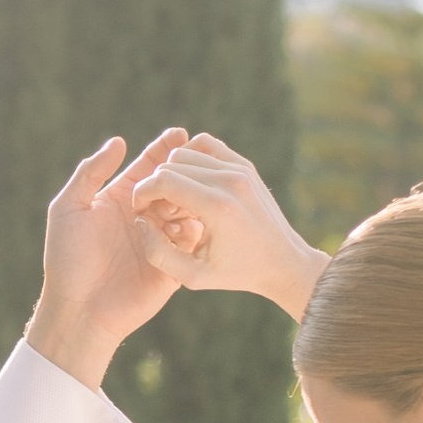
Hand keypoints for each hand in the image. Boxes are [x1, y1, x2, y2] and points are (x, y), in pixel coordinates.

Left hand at [25, 129, 194, 387]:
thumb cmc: (67, 260)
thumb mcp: (69, 209)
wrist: (79, 310)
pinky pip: (192, 242)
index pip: (148, 167)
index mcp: (119, 199)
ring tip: (184, 197)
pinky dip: (193, 229)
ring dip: (189, 200)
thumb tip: (118, 141)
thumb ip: (91, 173)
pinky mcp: (173, 265)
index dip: (164, 148)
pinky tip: (189, 223)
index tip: (181, 133)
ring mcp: (160, 240)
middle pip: (173, 185)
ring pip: (187, 210)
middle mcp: (143, 217)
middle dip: (181, 174)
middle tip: (185, 169)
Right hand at [129, 135, 329, 321]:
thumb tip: (139, 221)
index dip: (143, 193)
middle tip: (160, 211)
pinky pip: (205, 145)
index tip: (141, 211)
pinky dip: (191, 158)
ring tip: (177, 200)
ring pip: (185, 152)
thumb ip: (158, 253)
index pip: (163, 180)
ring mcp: (240, 169)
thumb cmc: (236, 273)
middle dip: (155, 185)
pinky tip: (190, 183)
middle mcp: (230, 181)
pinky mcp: (245, 165)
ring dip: (172, 173)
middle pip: (171, 164)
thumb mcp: (193, 277)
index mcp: (217, 207)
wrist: (283, 262)